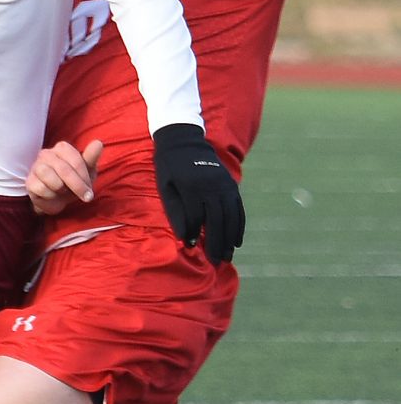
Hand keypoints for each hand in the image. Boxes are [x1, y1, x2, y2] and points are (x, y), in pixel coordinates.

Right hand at [27, 139, 102, 215]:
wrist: (57, 200)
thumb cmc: (73, 182)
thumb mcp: (87, 171)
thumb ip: (91, 158)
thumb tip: (98, 143)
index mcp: (62, 148)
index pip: (76, 160)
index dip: (84, 178)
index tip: (90, 190)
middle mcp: (46, 154)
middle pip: (65, 171)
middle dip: (77, 187)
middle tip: (86, 197)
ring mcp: (36, 167)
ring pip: (53, 180)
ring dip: (61, 190)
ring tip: (62, 190)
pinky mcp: (29, 182)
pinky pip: (42, 190)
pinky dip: (50, 196)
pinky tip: (51, 194)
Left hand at [153, 123, 244, 264]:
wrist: (184, 141)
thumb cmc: (169, 168)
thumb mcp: (165, 188)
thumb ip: (175, 211)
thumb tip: (184, 237)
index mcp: (191, 187)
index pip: (196, 217)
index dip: (194, 234)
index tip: (192, 248)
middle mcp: (211, 186)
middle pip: (217, 220)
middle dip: (217, 243)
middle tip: (216, 262)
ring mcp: (224, 185)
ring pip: (231, 217)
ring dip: (230, 239)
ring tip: (227, 256)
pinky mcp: (231, 185)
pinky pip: (238, 209)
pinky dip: (239, 226)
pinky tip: (237, 240)